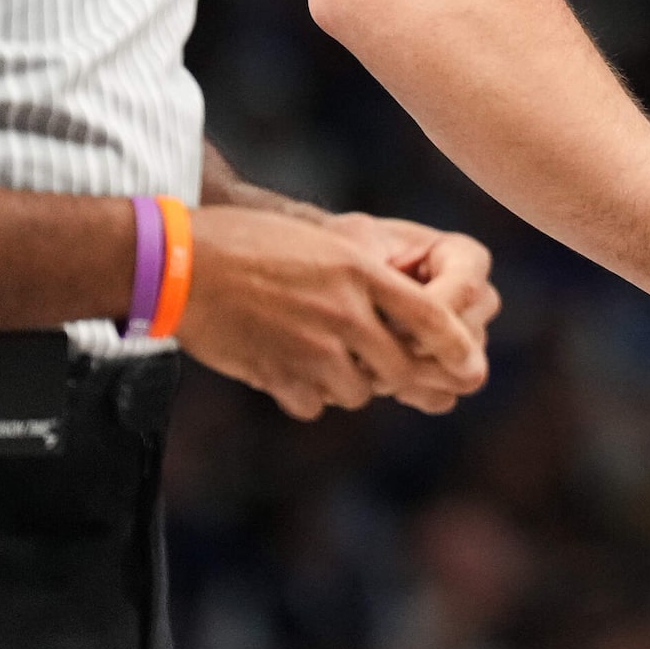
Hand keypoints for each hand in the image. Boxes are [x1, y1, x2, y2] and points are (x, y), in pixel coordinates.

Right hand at [177, 206, 482, 419]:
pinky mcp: (281, 376)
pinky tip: (283, 368)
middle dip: (395, 373)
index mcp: (359, 271)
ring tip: (316, 356)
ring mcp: (313, 349)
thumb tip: (393, 306)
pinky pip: (313, 405)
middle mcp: (345, 312)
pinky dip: (305, 396)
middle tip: (376, 363)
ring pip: (358, 393)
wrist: (180, 265)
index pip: (432, 317)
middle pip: (401, 367)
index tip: (469, 364)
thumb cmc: (246, 242)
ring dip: (346, 383)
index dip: (456, 346)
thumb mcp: (318, 244)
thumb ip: (360, 278)